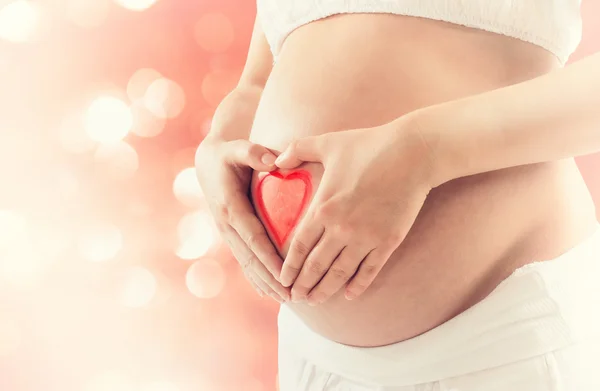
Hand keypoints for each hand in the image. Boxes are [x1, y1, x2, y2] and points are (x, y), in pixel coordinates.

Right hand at [195, 135, 289, 302]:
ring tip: (285, 300)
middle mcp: (227, 224)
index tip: (285, 274)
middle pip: (251, 258)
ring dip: (265, 283)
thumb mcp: (237, 147)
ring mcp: (227, 232)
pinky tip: (268, 292)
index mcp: (231, 206)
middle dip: (270, 278)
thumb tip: (272, 162)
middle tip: (291, 296)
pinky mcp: (231, 235)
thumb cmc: (228, 154)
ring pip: (247, 263)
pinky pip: (244, 260)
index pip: (254, 237)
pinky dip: (255, 277)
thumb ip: (253, 153)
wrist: (208, 162)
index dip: (268, 257)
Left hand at [275, 119, 434, 304]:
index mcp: (323, 208)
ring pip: (340, 273)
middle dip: (303, 284)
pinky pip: (370, 270)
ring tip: (316, 300)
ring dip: (325, 290)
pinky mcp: (389, 241)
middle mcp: (342, 228)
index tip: (283, 279)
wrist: (413, 153)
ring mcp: (366, 237)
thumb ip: (296, 150)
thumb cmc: (368, 144)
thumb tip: (273, 161)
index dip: (290, 266)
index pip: (300, 246)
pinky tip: (349, 295)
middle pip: (316, 265)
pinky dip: (358, 285)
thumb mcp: (327, 142)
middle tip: (295, 298)